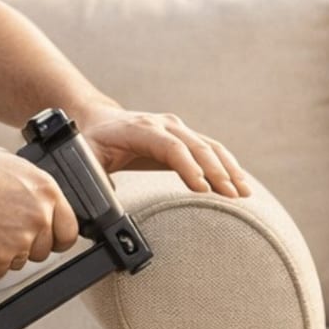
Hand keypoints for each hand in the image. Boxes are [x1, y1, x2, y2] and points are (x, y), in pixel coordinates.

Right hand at [0, 148, 80, 279]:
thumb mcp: (11, 163)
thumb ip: (31, 183)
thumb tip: (34, 191)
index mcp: (47, 191)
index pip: (69, 230)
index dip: (57, 237)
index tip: (49, 239)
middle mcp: (39, 216)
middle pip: (45, 250)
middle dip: (27, 245)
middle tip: (6, 231)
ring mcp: (22, 239)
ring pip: (22, 261)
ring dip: (7, 253)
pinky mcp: (1, 257)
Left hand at [78, 107, 251, 198]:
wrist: (98, 120)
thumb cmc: (91, 142)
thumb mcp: (84, 158)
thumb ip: (93, 179)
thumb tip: (103, 208)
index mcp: (139, 129)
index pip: (170, 146)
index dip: (188, 167)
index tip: (202, 188)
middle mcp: (162, 125)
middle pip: (197, 146)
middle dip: (217, 172)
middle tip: (233, 197)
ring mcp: (176, 128)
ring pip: (209, 146)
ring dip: (228, 168)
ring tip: (243, 193)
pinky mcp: (184, 137)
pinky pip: (210, 149)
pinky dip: (226, 165)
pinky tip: (239, 183)